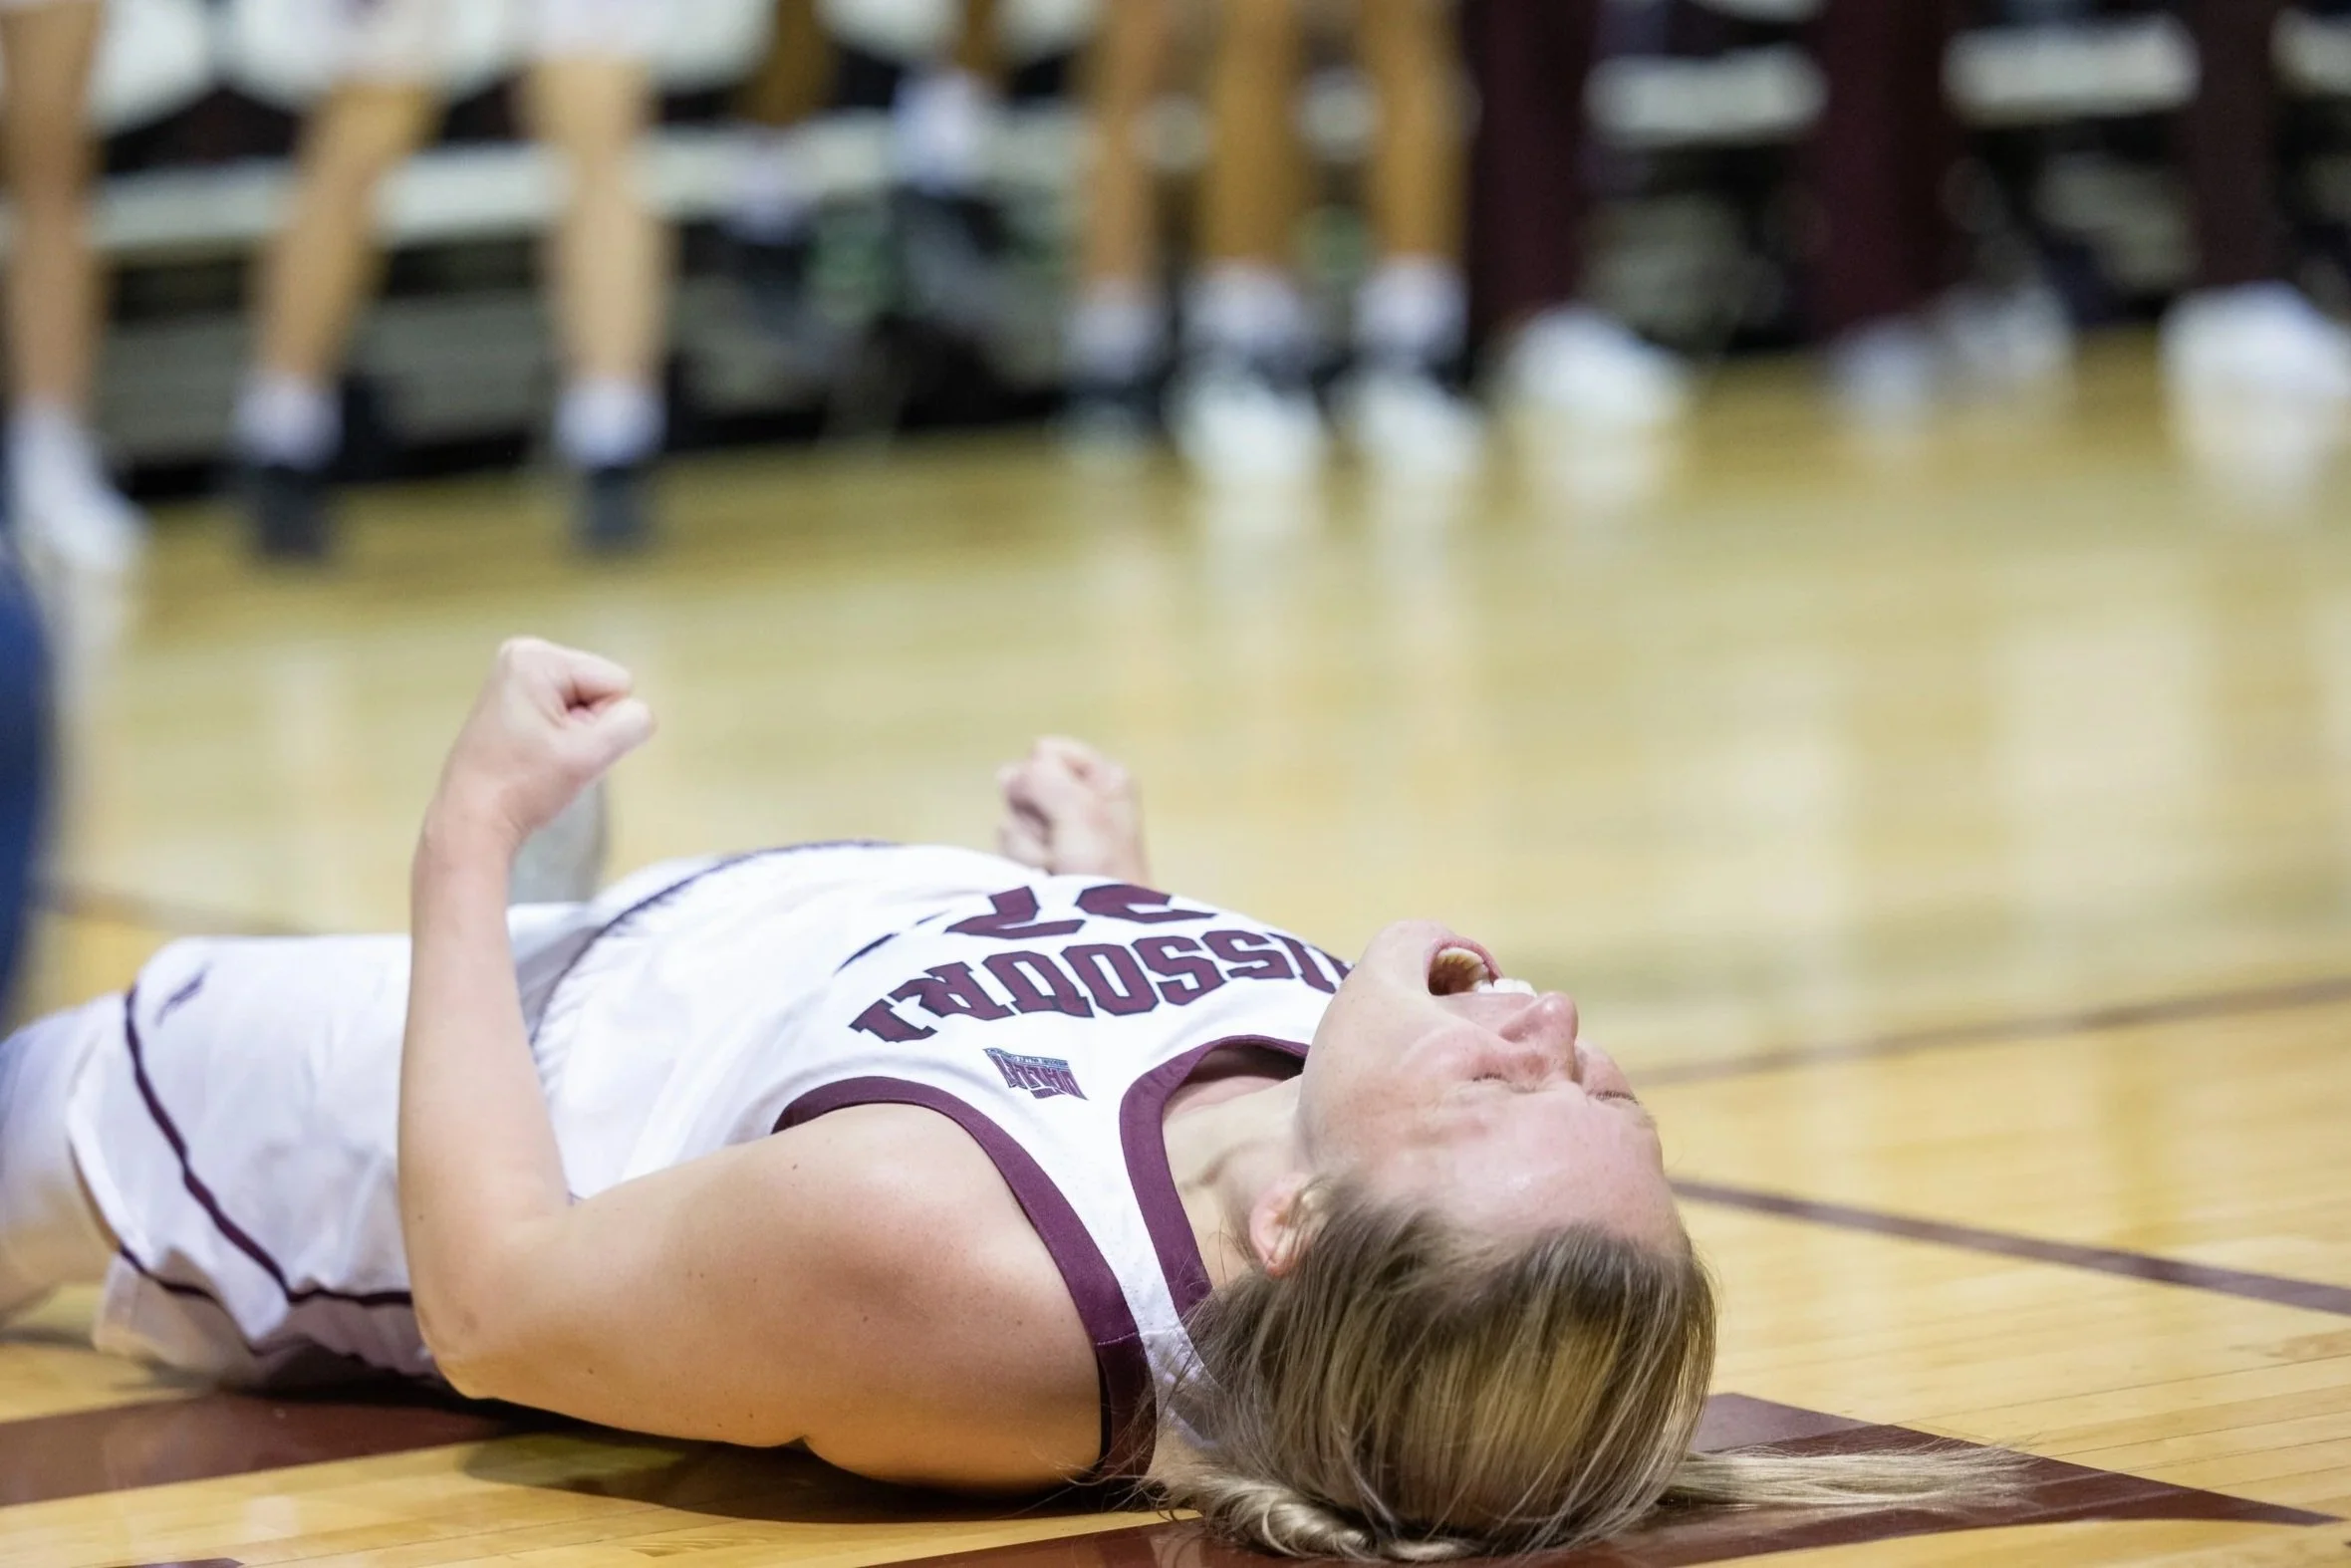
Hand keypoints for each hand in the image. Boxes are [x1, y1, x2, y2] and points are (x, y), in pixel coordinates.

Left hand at [425, 638, 654, 857]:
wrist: (472, 821)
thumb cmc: (522, 787)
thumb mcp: (590, 754)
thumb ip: (633, 723)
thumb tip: (639, 715)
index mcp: (536, 658)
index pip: (617, 684)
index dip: (603, 724)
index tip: (563, 749)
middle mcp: (523, 655)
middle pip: (602, 689)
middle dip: (590, 727)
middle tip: (553, 756)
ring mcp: (516, 676)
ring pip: (589, 704)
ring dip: (577, 736)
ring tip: (542, 758)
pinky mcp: (515, 699)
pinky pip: (568, 712)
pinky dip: (561, 737)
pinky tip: (535, 756)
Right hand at [995, 737, 1148, 881]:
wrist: (1101, 933)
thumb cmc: (1102, 869)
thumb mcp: (1080, 808)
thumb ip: (1041, 777)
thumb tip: (1008, 778)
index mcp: (1104, 779)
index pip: (1045, 752)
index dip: (1044, 776)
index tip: (1067, 808)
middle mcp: (1081, 802)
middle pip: (1023, 786)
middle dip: (1035, 817)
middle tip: (1063, 844)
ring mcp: (1056, 835)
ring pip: (1012, 820)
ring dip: (1030, 848)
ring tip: (1058, 869)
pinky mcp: (1036, 864)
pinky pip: (1008, 849)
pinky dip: (1023, 866)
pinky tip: (1045, 881)